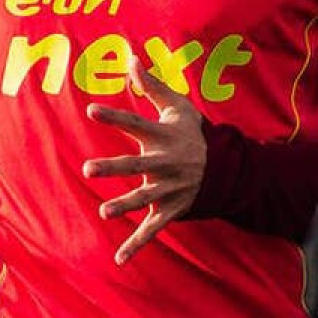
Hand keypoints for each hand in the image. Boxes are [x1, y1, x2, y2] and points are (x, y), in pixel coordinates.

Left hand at [83, 58, 207, 264]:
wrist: (228, 168)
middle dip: (115, 167)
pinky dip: (136, 246)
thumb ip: (152, 85)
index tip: (91, 109)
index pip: (135, 123)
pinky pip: (152, 231)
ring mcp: (170, 190)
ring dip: (126, 206)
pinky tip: (118, 260)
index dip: (114, 116)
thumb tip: (131, 58)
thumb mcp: (178, 107)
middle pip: (137, 165)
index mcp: (164, 137)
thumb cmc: (194, 133)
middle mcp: (166, 164)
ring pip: (145, 199)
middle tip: (89, 167)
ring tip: (105, 211)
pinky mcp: (171, 211)